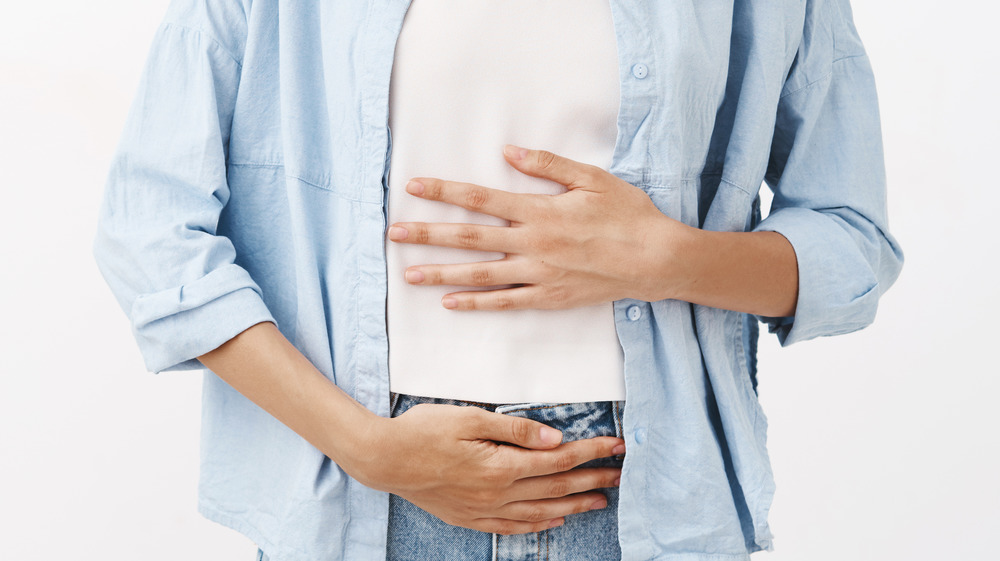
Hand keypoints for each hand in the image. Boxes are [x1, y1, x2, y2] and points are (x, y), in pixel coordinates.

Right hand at [347, 403, 624, 534]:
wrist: (384, 459)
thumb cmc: (423, 430)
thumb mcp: (469, 418)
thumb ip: (514, 429)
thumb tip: (554, 438)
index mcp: (500, 466)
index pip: (558, 460)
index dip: (591, 452)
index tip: (615, 445)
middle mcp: (497, 493)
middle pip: (556, 488)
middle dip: (592, 480)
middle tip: (621, 474)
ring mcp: (483, 510)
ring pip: (540, 512)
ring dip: (573, 506)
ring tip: (599, 501)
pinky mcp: (470, 517)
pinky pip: (513, 527)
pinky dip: (539, 526)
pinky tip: (554, 521)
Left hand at [387, 144, 687, 309]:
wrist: (656, 259)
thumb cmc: (627, 214)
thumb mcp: (592, 178)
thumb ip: (548, 165)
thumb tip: (508, 151)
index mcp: (540, 211)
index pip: (480, 198)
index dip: (444, 192)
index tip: (414, 188)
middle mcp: (533, 244)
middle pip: (469, 239)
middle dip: (428, 235)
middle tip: (394, 234)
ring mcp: (539, 274)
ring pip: (480, 275)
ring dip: (442, 274)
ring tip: (409, 274)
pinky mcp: (550, 297)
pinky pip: (506, 303)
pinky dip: (477, 304)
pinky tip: (452, 303)